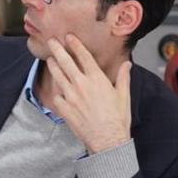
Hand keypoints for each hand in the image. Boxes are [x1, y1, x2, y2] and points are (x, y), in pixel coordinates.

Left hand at [45, 36, 130, 154]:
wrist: (107, 140)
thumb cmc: (117, 120)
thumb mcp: (123, 95)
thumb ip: (123, 77)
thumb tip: (127, 64)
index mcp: (97, 79)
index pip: (83, 56)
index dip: (75, 44)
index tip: (69, 37)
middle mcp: (82, 84)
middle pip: (66, 62)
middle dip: (58, 49)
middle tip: (52, 41)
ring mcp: (71, 96)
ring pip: (58, 76)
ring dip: (53, 66)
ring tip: (50, 60)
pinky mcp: (64, 108)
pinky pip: (57, 96)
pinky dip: (57, 92)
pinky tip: (57, 90)